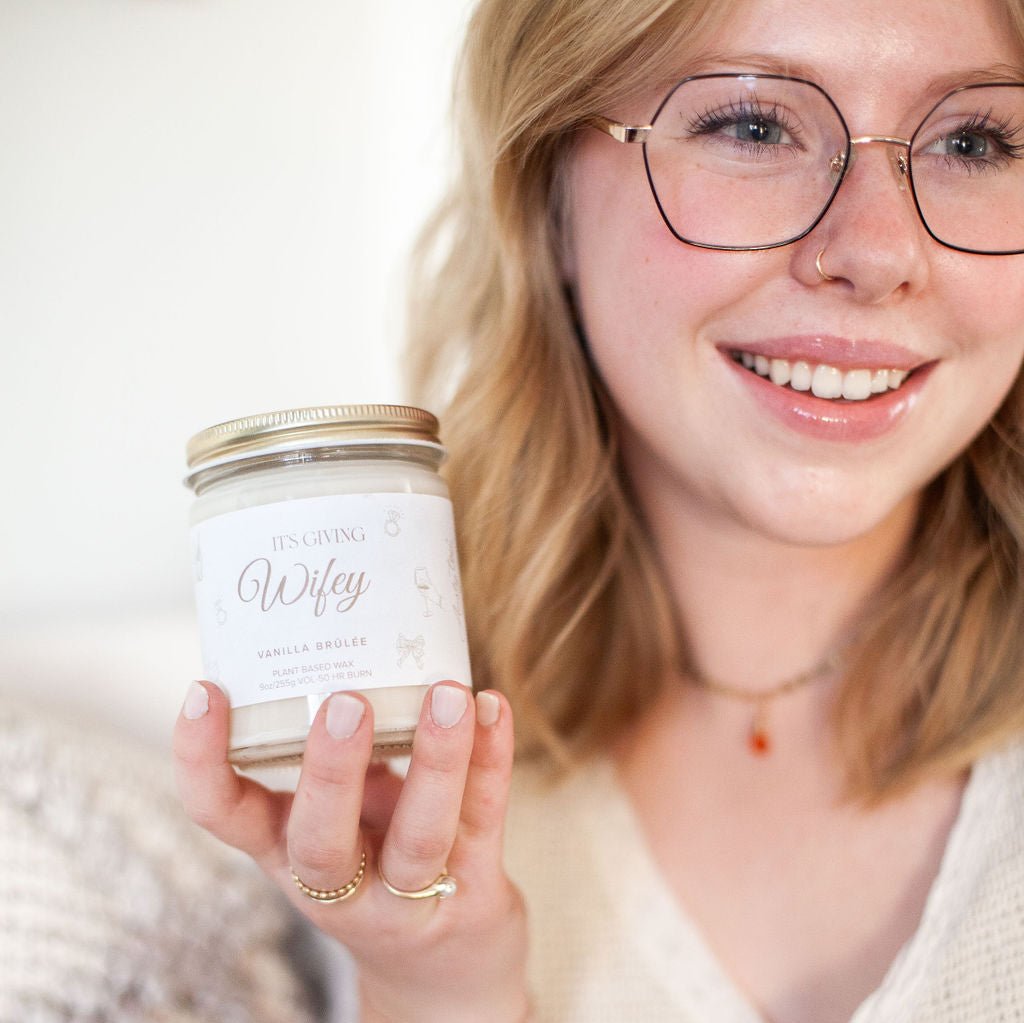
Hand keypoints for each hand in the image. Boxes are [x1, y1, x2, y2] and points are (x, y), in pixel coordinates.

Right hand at [173, 680, 529, 1021]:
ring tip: (448, 697)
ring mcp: (408, 894)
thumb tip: (343, 645)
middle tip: (344, 705)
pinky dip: (491, 758)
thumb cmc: (377, 861)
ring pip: (419, 838)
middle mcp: (339, 881)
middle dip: (331, 775)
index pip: (224, 816)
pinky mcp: (473, 887)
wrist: (444, 962)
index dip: (202, 762)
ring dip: (436, 762)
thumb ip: (340, 753)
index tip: (205, 690)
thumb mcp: (340, 815)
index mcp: (287, 850)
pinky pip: (483, 819)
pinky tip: (493, 707)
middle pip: (322, 844)